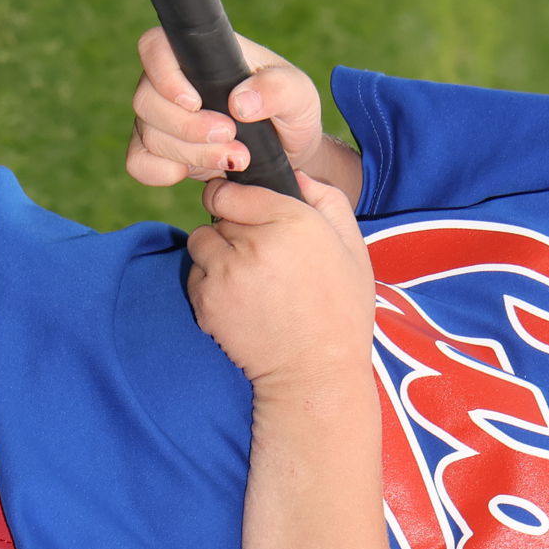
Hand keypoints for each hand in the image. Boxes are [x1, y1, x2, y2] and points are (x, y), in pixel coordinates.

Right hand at [127, 28, 359, 197]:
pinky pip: (138, 162)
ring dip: (190, 154)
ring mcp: (162, 117)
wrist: (288, 154)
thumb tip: (239, 102)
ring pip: (147, 134)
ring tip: (235, 159)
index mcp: (200, 55)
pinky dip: (162, 172)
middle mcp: (172, 81)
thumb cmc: (291, 112)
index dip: (164, 75)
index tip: (195, 102)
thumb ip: (277, 89)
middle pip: (146, 99)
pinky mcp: (161, 151)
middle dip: (188, 128)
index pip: (155, 46)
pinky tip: (194, 174)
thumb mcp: (298, 94)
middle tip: (232, 138)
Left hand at [185, 167, 378, 392]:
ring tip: (248, 279)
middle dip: (234, 229)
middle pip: (218, 215)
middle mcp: (255, 242)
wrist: (315, 374)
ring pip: (200, 241)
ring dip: (217, 253)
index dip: (236, 200)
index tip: (246, 213)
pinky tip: (240, 302)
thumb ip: (327, 199)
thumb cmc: (341, 310)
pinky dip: (210, 284)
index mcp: (294, 221)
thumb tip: (295, 174)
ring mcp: (226, 273)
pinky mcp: (207, 302)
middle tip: (262, 258)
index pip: (232, 190)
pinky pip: (195, 275)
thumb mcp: (354, 248)